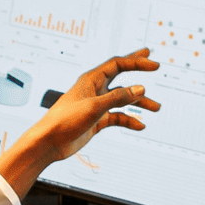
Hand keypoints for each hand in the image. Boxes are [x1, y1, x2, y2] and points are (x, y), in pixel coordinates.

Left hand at [0, 49, 160, 193]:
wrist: (49, 143)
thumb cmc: (64, 121)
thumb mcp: (94, 107)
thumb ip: (118, 97)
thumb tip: (141, 88)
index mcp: (90, 80)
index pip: (117, 64)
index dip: (136, 62)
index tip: (154, 65)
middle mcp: (94, 90)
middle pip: (120, 75)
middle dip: (136, 69)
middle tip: (153, 63)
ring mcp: (96, 105)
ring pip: (122, 100)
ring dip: (139, 103)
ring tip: (156, 107)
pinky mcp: (96, 121)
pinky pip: (117, 117)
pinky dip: (129, 120)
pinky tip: (140, 125)